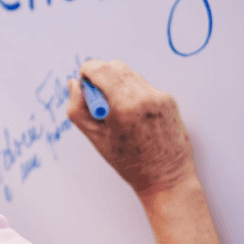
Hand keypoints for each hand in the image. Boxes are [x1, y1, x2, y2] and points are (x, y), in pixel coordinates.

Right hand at [67, 60, 196, 196]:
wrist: (165, 177)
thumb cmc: (128, 162)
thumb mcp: (95, 138)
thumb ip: (78, 109)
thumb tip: (74, 84)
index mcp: (123, 105)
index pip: (100, 69)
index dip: (87, 71)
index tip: (83, 79)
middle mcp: (144, 96)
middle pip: (115, 66)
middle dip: (102, 75)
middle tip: (97, 97)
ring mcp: (160, 96)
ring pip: (130, 75)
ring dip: (118, 85)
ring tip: (118, 112)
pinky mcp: (169, 100)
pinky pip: (144, 86)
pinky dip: (134, 94)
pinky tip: (135, 117)